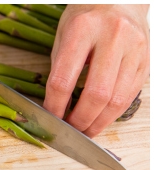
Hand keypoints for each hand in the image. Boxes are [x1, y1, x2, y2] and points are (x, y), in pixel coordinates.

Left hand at [44, 5, 148, 137]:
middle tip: (70, 129)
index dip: (56, 105)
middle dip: (81, 119)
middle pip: (96, 93)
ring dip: (99, 122)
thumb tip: (55, 106)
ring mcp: (135, 49)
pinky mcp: (147, 61)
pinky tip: (101, 117)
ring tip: (86, 130)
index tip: (50, 117)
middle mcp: (113, 38)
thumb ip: (60, 67)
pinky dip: (114, 112)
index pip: (64, 79)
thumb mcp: (63, 35)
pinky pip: (131, 95)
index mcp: (83, 29)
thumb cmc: (85, 19)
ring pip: (118, 99)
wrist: (119, 1)